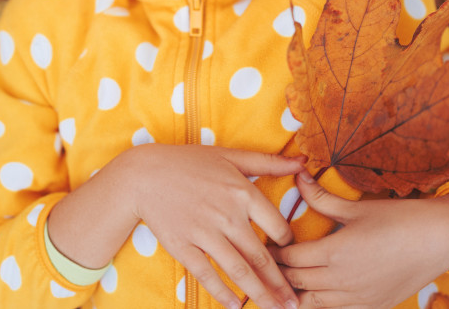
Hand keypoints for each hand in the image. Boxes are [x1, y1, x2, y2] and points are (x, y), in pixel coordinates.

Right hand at [123, 144, 304, 308]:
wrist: (144, 174)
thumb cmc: (189, 162)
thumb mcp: (230, 156)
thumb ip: (268, 162)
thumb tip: (304, 162)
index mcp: (243, 192)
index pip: (278, 227)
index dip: (290, 246)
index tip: (294, 259)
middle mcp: (227, 215)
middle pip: (261, 257)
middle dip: (281, 284)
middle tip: (295, 303)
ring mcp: (204, 233)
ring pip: (239, 271)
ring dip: (259, 294)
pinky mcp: (183, 246)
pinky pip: (207, 275)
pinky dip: (222, 294)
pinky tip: (235, 307)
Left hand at [269, 172, 448, 308]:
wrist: (439, 240)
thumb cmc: (398, 219)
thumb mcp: (357, 207)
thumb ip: (321, 197)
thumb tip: (298, 176)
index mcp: (334, 253)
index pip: (290, 257)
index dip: (274, 252)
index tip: (264, 244)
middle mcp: (341, 281)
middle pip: (295, 282)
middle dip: (278, 272)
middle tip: (267, 262)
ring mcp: (357, 298)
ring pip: (312, 303)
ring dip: (296, 293)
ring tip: (284, 283)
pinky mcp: (371, 306)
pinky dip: (320, 304)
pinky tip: (314, 295)